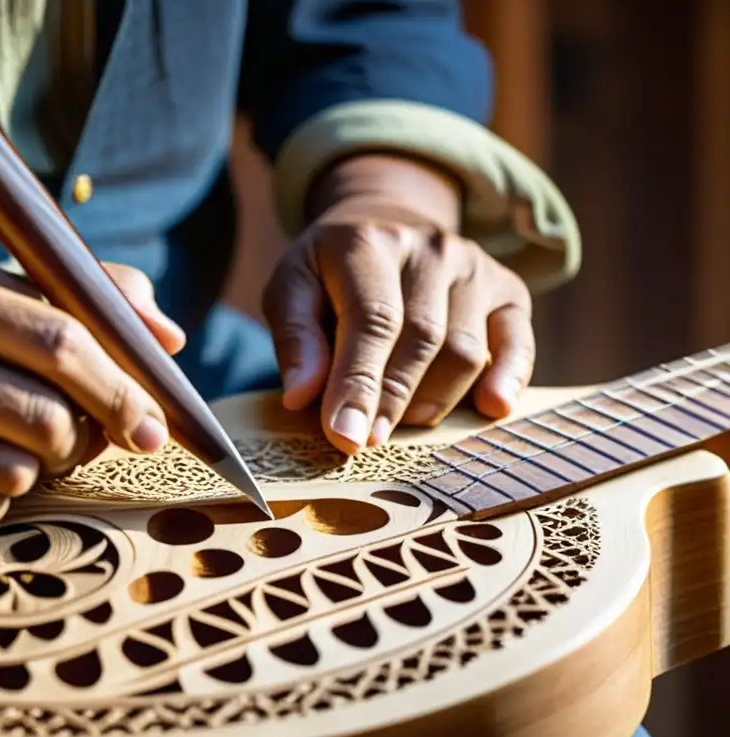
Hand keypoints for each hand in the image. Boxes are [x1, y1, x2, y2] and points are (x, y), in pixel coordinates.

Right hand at [0, 248, 184, 528]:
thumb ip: (67, 298)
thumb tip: (167, 333)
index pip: (59, 338)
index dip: (120, 389)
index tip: (154, 427)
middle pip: (43, 415)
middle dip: (83, 441)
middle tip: (82, 444)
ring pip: (11, 470)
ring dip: (33, 472)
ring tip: (11, 453)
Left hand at [263, 163, 534, 454]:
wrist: (386, 223)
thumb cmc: (330, 272)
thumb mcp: (291, 288)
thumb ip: (295, 338)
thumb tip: (302, 396)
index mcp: (369, 242)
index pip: (373, 321)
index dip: (360, 384)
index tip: (346, 436)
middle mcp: (430, 248)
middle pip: (423, 339)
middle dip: (394, 400)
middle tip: (368, 442)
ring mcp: (474, 266)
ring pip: (466, 351)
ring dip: (432, 400)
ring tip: (400, 421)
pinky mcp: (507, 289)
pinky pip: (518, 343)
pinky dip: (509, 379)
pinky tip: (492, 408)